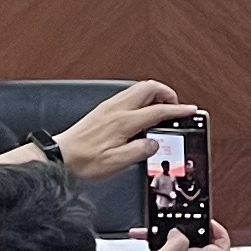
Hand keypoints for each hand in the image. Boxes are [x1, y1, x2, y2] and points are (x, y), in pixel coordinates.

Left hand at [55, 80, 196, 180]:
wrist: (59, 157)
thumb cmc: (83, 161)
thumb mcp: (116, 163)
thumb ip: (139, 151)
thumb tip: (154, 143)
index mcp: (123, 122)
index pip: (157, 110)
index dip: (177, 109)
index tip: (190, 110)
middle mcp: (116, 110)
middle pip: (148, 88)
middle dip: (167, 93)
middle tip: (176, 106)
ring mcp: (108, 107)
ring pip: (138, 89)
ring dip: (154, 94)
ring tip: (162, 107)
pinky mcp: (102, 110)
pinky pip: (128, 95)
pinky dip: (142, 99)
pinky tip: (142, 112)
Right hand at [118, 230, 231, 250]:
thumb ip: (176, 241)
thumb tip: (179, 232)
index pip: (222, 249)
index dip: (220, 232)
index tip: (208, 223)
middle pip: (202, 243)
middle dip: (190, 228)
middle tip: (180, 221)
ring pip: (181, 245)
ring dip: (170, 233)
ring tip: (157, 229)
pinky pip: (166, 250)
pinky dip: (158, 241)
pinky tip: (146, 239)